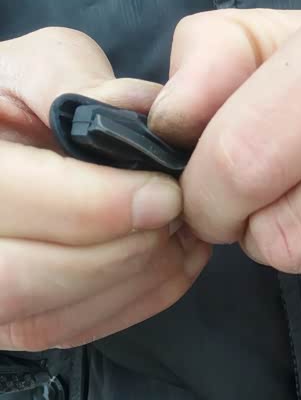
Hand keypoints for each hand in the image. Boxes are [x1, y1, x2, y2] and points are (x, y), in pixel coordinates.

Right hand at [0, 27, 210, 350]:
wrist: (10, 150)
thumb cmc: (16, 104)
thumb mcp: (35, 68)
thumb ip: (76, 81)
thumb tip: (137, 119)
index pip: (5, 200)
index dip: (92, 206)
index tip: (164, 194)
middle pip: (22, 280)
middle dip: (119, 253)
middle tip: (178, 217)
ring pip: (50, 320)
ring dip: (135, 280)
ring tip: (183, 232)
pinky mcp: (14, 323)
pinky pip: (75, 331)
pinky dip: (137, 298)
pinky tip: (173, 256)